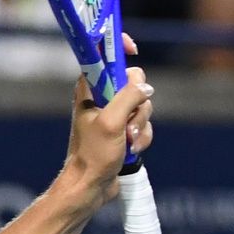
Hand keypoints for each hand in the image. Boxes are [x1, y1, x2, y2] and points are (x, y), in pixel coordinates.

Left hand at [61, 57, 154, 206]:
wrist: (89, 186)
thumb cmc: (92, 155)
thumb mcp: (111, 122)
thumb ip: (128, 97)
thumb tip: (144, 86)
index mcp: (89, 90)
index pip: (102, 56)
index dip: (117, 47)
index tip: (133, 50)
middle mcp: (101, 99)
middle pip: (135, 84)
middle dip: (139, 105)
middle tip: (127, 122)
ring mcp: (113, 115)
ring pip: (143, 106)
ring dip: (140, 126)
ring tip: (126, 142)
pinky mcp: (122, 131)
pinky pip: (143, 125)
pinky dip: (141, 137)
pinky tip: (131, 151)